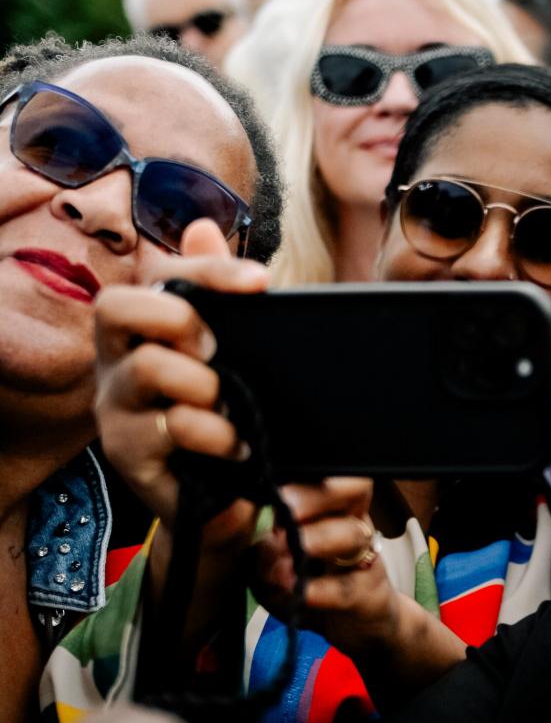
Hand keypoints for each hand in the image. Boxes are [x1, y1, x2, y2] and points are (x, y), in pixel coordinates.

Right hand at [93, 218, 265, 547]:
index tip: (261, 282)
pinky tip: (237, 447)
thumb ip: (218, 293)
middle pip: (117, 307)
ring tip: (234, 408)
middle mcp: (117, 361)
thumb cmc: (222, 411)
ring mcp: (116, 407)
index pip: (155, 275)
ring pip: (148, 368)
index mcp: (142, 329)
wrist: (225, 496)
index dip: (206, 271)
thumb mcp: (232, 351)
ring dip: (204, 385)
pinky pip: (169, 427)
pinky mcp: (128, 454)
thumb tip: (202, 227)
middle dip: (177, 319)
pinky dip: (215, 434)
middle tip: (218, 350)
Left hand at [251, 480, 464, 699]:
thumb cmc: (316, 587)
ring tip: (284, 558)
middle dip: (314, 495)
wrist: (361, 628)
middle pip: (352, 489)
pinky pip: (346, 587)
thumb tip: (257, 543)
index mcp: (333, 507)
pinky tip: (299, 592)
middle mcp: (354, 524)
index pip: (327, 473)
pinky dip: (320, 590)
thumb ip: (260, 555)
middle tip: (284, 508)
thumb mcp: (274, 571)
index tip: (268, 484)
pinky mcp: (369, 595)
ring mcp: (365, 559)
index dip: (302, 473)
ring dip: (315, 541)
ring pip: (351, 534)